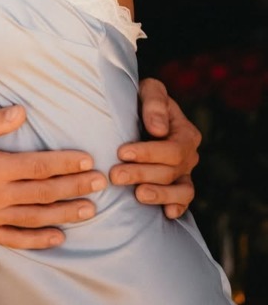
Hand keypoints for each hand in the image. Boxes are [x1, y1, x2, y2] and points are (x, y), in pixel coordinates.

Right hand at [0, 106, 106, 248]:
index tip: (86, 161)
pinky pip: (16, 239)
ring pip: (36, 217)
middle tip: (100, 183)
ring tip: (90, 210)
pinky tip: (59, 237)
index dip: (64, 164)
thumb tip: (21, 111)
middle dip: (74, 187)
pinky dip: (39, 240)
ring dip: (65, 213)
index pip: (38, 165)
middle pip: (43, 192)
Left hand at [110, 77, 200, 218]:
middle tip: (115, 175)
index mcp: (186, 132)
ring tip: (138, 195)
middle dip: (142, 173)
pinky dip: (177, 208)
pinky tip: (165, 214)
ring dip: (159, 194)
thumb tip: (158, 130)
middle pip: (171, 171)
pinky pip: (183, 201)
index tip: (122, 152)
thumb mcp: (150, 90)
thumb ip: (155, 104)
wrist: (140, 110)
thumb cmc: (143, 98)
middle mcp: (189, 155)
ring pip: (182, 190)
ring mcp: (185, 173)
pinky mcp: (177, 186)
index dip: (148, 153)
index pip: (172, 149)